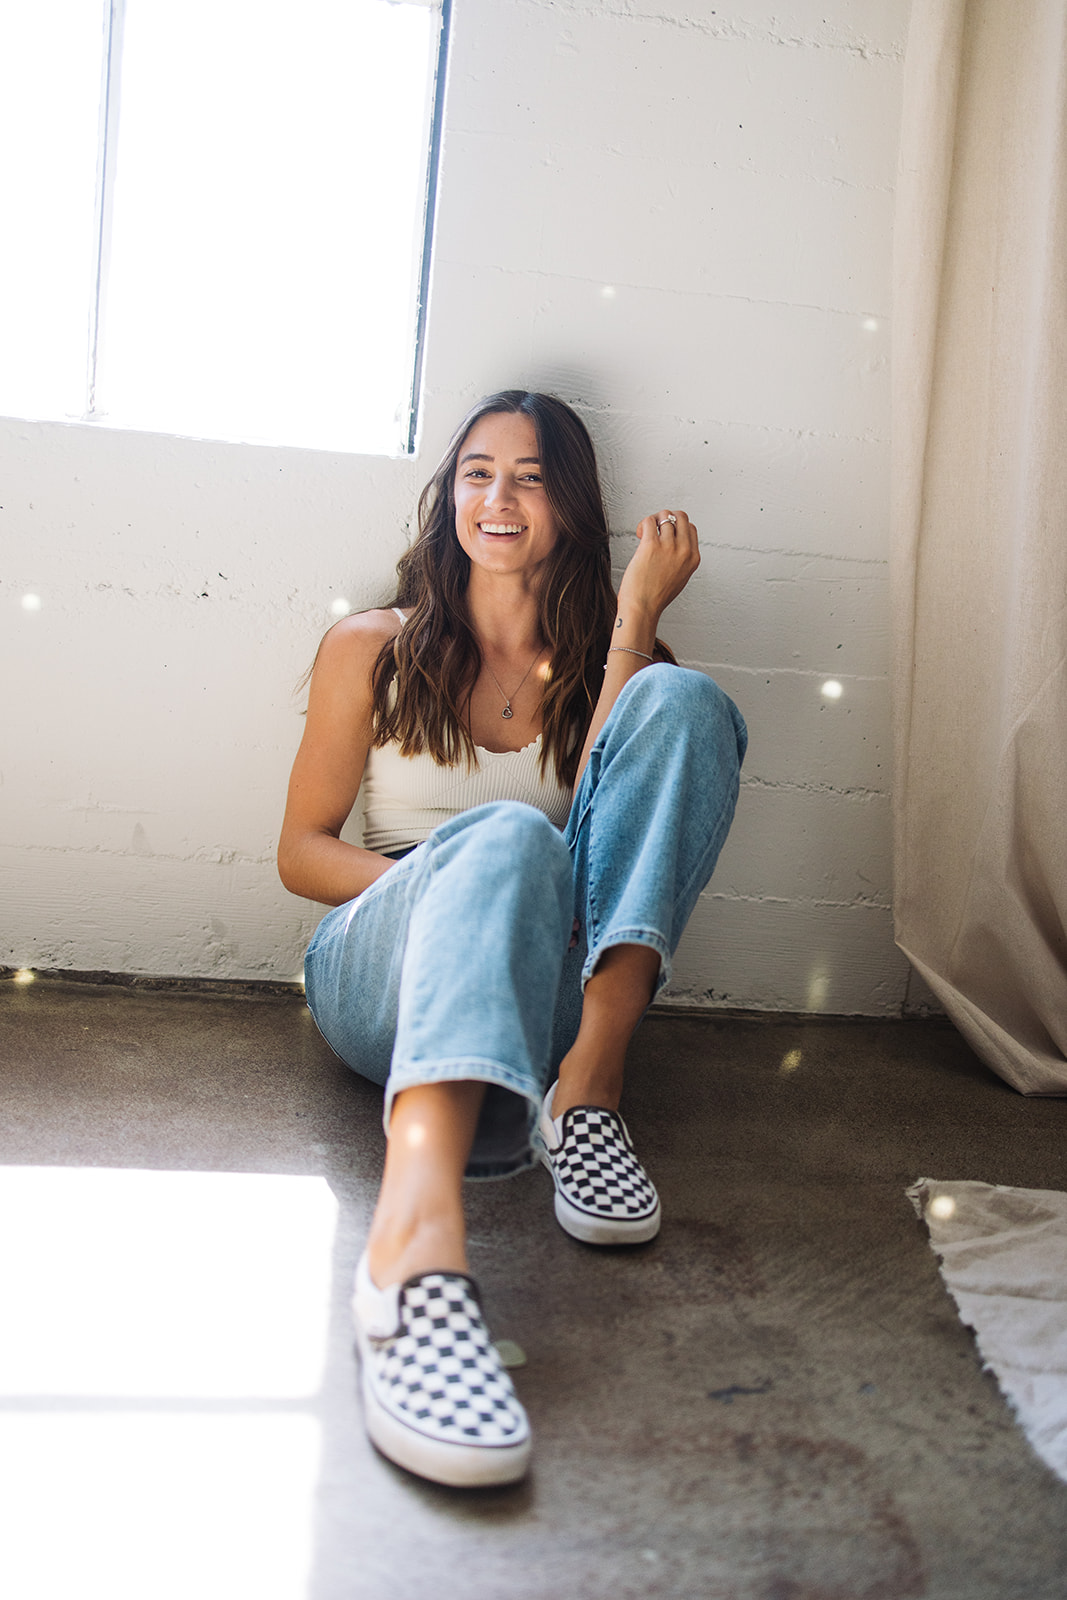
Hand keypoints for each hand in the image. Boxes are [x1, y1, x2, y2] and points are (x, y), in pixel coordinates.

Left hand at [615, 509, 699, 627]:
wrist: (643, 608)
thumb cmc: (656, 597)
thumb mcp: (680, 577)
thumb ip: (681, 559)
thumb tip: (673, 541)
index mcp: (693, 558)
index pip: (691, 528)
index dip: (676, 527)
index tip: (665, 535)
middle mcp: (684, 551)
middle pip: (680, 516)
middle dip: (666, 518)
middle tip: (655, 529)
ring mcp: (669, 547)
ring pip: (664, 515)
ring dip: (653, 521)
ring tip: (645, 534)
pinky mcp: (652, 545)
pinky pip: (649, 521)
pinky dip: (643, 524)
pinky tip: (639, 535)